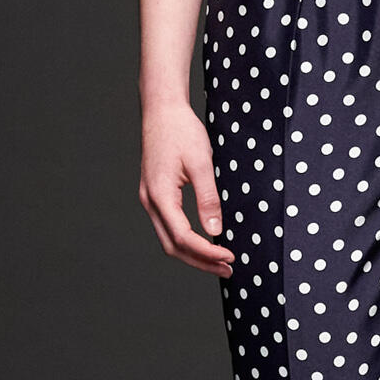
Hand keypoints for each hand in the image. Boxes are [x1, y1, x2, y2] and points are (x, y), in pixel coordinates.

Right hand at [139, 101, 234, 275]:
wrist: (162, 110)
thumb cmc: (181, 131)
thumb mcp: (201, 163)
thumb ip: (208, 198)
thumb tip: (215, 231)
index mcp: (160, 196)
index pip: (183, 237)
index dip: (207, 252)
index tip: (230, 256)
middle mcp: (150, 202)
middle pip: (173, 247)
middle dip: (201, 262)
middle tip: (228, 269)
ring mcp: (150, 200)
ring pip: (169, 240)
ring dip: (194, 254)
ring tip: (219, 262)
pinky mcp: (155, 195)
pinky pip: (169, 227)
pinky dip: (187, 240)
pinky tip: (205, 241)